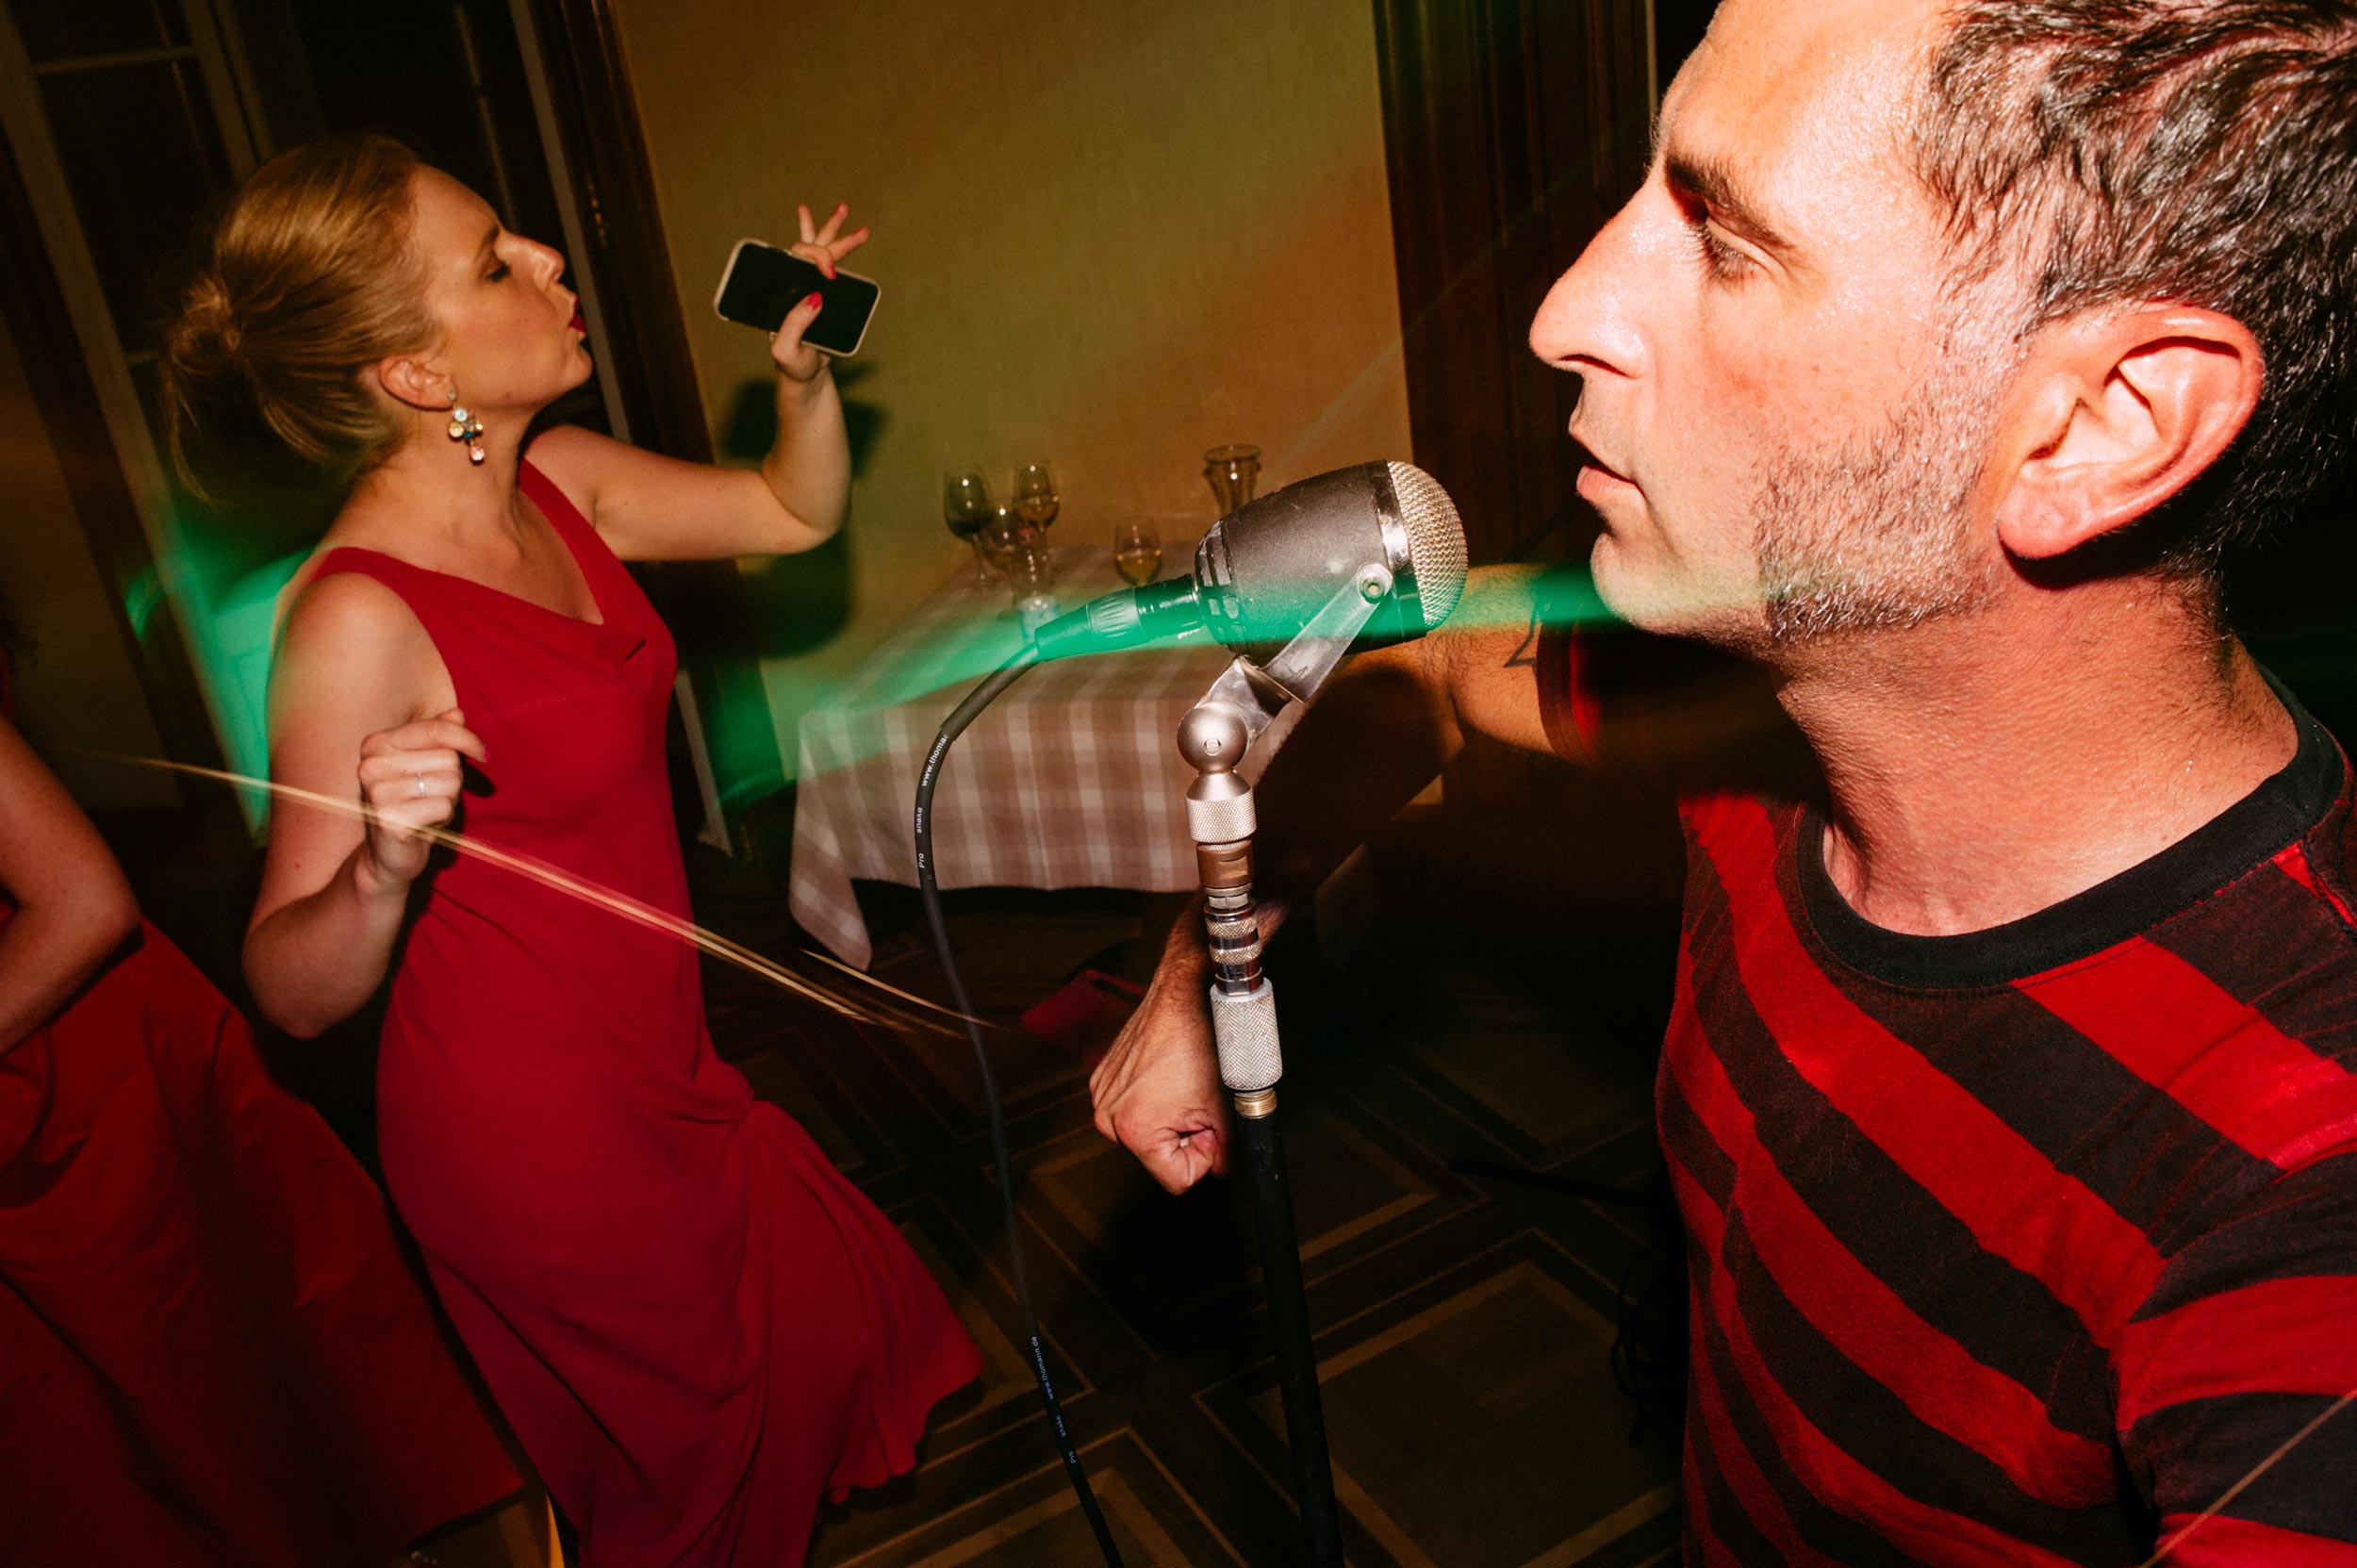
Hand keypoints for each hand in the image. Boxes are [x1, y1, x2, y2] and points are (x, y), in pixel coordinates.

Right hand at [353, 708, 483, 891]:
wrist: (388, 855)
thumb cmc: (411, 805)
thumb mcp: (425, 766)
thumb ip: (437, 738)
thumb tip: (457, 713)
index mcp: (376, 743)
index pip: (436, 729)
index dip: (467, 739)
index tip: (484, 753)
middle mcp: (371, 764)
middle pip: (448, 758)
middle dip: (453, 779)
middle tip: (432, 795)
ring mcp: (377, 792)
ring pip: (450, 783)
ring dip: (448, 800)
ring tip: (426, 809)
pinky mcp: (389, 818)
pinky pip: (444, 806)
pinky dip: (443, 816)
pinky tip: (425, 823)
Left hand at [770, 201, 870, 383]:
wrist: (804, 377)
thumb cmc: (791, 365)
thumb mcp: (785, 348)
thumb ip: (796, 324)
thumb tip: (816, 297)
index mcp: (779, 290)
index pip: (797, 259)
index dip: (817, 258)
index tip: (831, 275)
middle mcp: (792, 284)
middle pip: (809, 248)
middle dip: (827, 229)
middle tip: (843, 209)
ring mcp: (809, 289)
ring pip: (822, 253)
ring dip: (836, 233)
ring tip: (844, 209)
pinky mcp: (824, 298)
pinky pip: (833, 271)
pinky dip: (842, 254)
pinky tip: (851, 240)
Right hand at [1089, 940, 1228, 1193]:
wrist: (1185, 994)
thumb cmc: (1203, 1040)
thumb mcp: (1226, 1109)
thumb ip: (1227, 1154)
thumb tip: (1221, 1169)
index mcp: (1133, 1128)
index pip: (1177, 1179)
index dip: (1202, 1155)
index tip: (1206, 1124)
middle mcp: (1108, 1115)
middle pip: (1157, 1157)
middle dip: (1182, 1136)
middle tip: (1195, 1099)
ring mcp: (1102, 1094)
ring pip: (1144, 1134)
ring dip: (1167, 1118)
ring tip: (1181, 1085)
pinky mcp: (1103, 1077)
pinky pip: (1131, 1108)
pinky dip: (1152, 1099)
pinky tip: (1166, 1076)